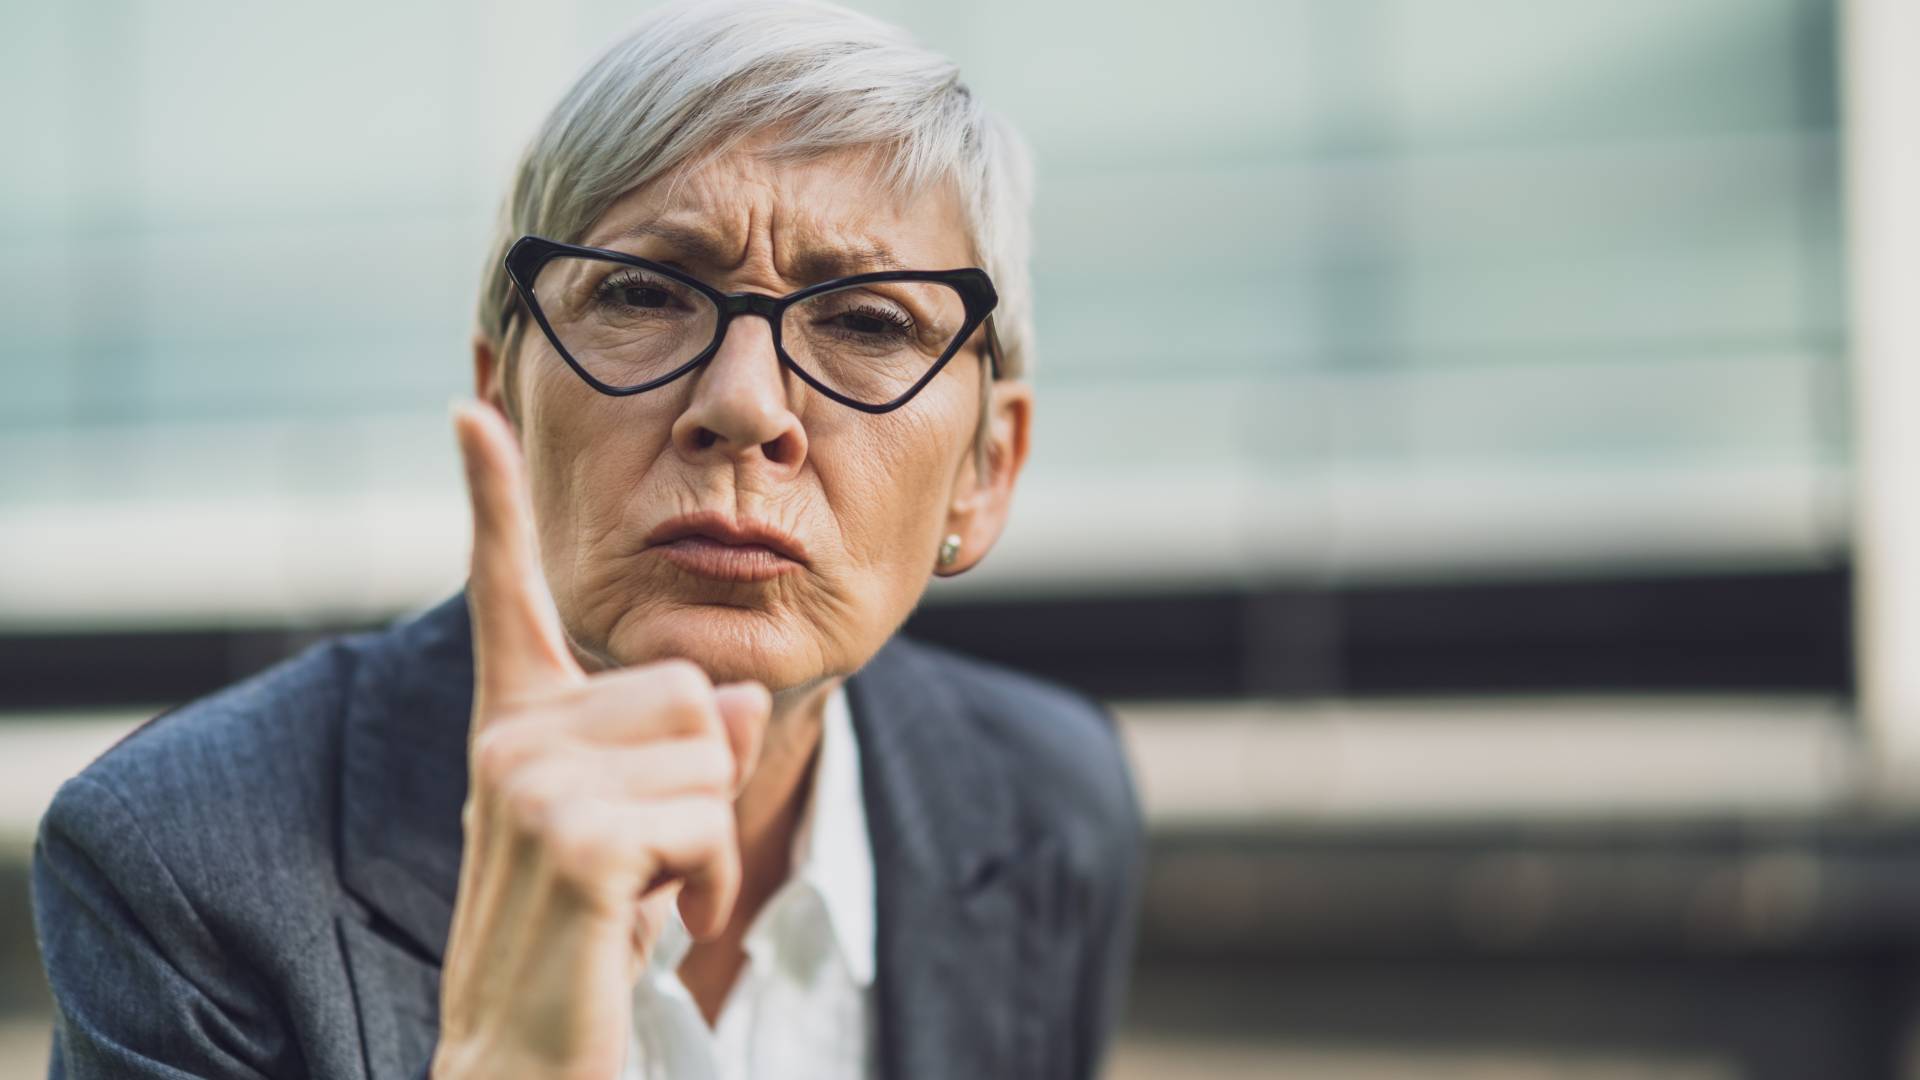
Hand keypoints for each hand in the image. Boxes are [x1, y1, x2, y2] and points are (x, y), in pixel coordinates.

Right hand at [430, 400, 769, 1079]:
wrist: (527, 1064)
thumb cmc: (586, 944)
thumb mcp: (645, 830)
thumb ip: (684, 751)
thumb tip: (737, 699)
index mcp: (518, 728)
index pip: (506, 596)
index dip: (492, 503)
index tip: (469, 412)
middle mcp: (510, 741)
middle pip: (689, 686)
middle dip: (707, 779)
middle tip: (657, 858)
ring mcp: (529, 784)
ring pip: (710, 745)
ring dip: (711, 834)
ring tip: (653, 892)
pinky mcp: (572, 839)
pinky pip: (704, 814)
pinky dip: (706, 877)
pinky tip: (660, 922)